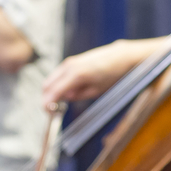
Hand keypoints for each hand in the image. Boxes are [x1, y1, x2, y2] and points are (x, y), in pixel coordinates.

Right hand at [41, 38, 165, 110]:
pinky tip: (67, 92)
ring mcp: (70, 62)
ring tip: (60, 103)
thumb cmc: (114, 74)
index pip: (53, 91)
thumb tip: (65, 98)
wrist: (123, 56)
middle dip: (47, 98)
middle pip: (47, 84)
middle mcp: (69, 66)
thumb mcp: (98, 90)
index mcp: (76, 75)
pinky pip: (59, 74)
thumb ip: (79, 94)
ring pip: (51, 78)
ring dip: (52, 91)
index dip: (47, 104)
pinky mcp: (73, 60)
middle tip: (53, 110)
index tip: (48, 113)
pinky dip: (58, 84)